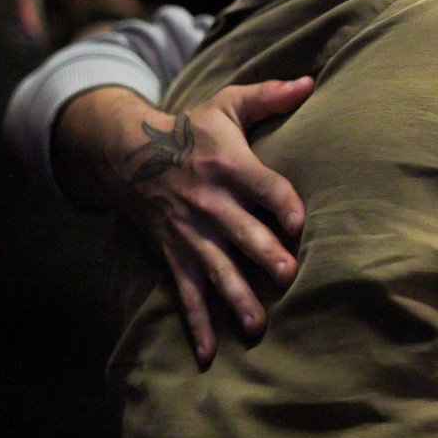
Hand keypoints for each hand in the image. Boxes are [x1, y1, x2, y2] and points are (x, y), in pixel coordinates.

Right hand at [54, 78, 313, 364]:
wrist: (126, 154)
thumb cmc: (191, 130)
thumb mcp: (226, 105)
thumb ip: (269, 95)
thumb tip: (311, 81)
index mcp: (228, 165)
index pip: (261, 184)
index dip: (280, 201)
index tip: (299, 220)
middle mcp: (209, 203)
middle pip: (241, 231)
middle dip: (263, 253)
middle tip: (288, 274)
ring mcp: (190, 234)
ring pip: (216, 269)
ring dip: (236, 296)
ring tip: (257, 325)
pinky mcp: (174, 256)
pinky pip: (186, 294)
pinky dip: (197, 326)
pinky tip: (210, 355)